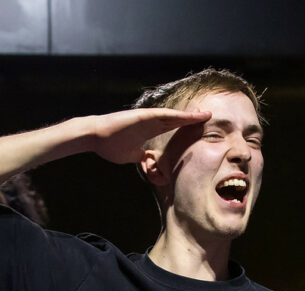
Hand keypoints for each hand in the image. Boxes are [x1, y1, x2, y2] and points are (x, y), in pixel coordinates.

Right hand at [88, 108, 210, 163]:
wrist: (95, 136)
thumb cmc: (110, 145)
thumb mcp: (131, 155)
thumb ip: (142, 157)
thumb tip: (149, 163)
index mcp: (150, 131)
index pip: (172, 128)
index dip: (186, 127)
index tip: (199, 128)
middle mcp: (151, 123)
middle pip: (177, 120)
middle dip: (193, 119)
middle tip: (209, 117)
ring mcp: (147, 118)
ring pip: (173, 116)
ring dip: (189, 116)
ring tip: (205, 115)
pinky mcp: (142, 116)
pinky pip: (162, 115)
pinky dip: (176, 115)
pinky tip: (189, 115)